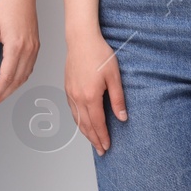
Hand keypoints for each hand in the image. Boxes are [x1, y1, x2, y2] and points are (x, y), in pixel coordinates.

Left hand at [0, 0, 40, 109]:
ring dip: (11, 89)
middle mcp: (28, 50)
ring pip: (24, 76)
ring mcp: (34, 48)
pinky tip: (11, 81)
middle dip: (3, 95)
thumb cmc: (4, 6)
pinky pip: (29, 68)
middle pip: (16, 81)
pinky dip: (20, 78)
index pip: (5, 77)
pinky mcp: (35, 46)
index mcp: (16, 46)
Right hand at [64, 31, 125, 154]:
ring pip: (78, 120)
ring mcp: (70, 93)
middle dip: (94, 140)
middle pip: (86, 125)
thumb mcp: (114, 77)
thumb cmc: (99, 54)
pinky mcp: (68, 88)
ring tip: (93, 141)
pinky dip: (78, 121)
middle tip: (101, 150)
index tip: (107, 146)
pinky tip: (83, 124)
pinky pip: (73, 110)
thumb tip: (122, 117)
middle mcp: (78, 97)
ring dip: (85, 133)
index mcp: (90, 96)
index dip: (103, 137)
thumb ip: (118, 99)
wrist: (81, 39)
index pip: (98, 123)